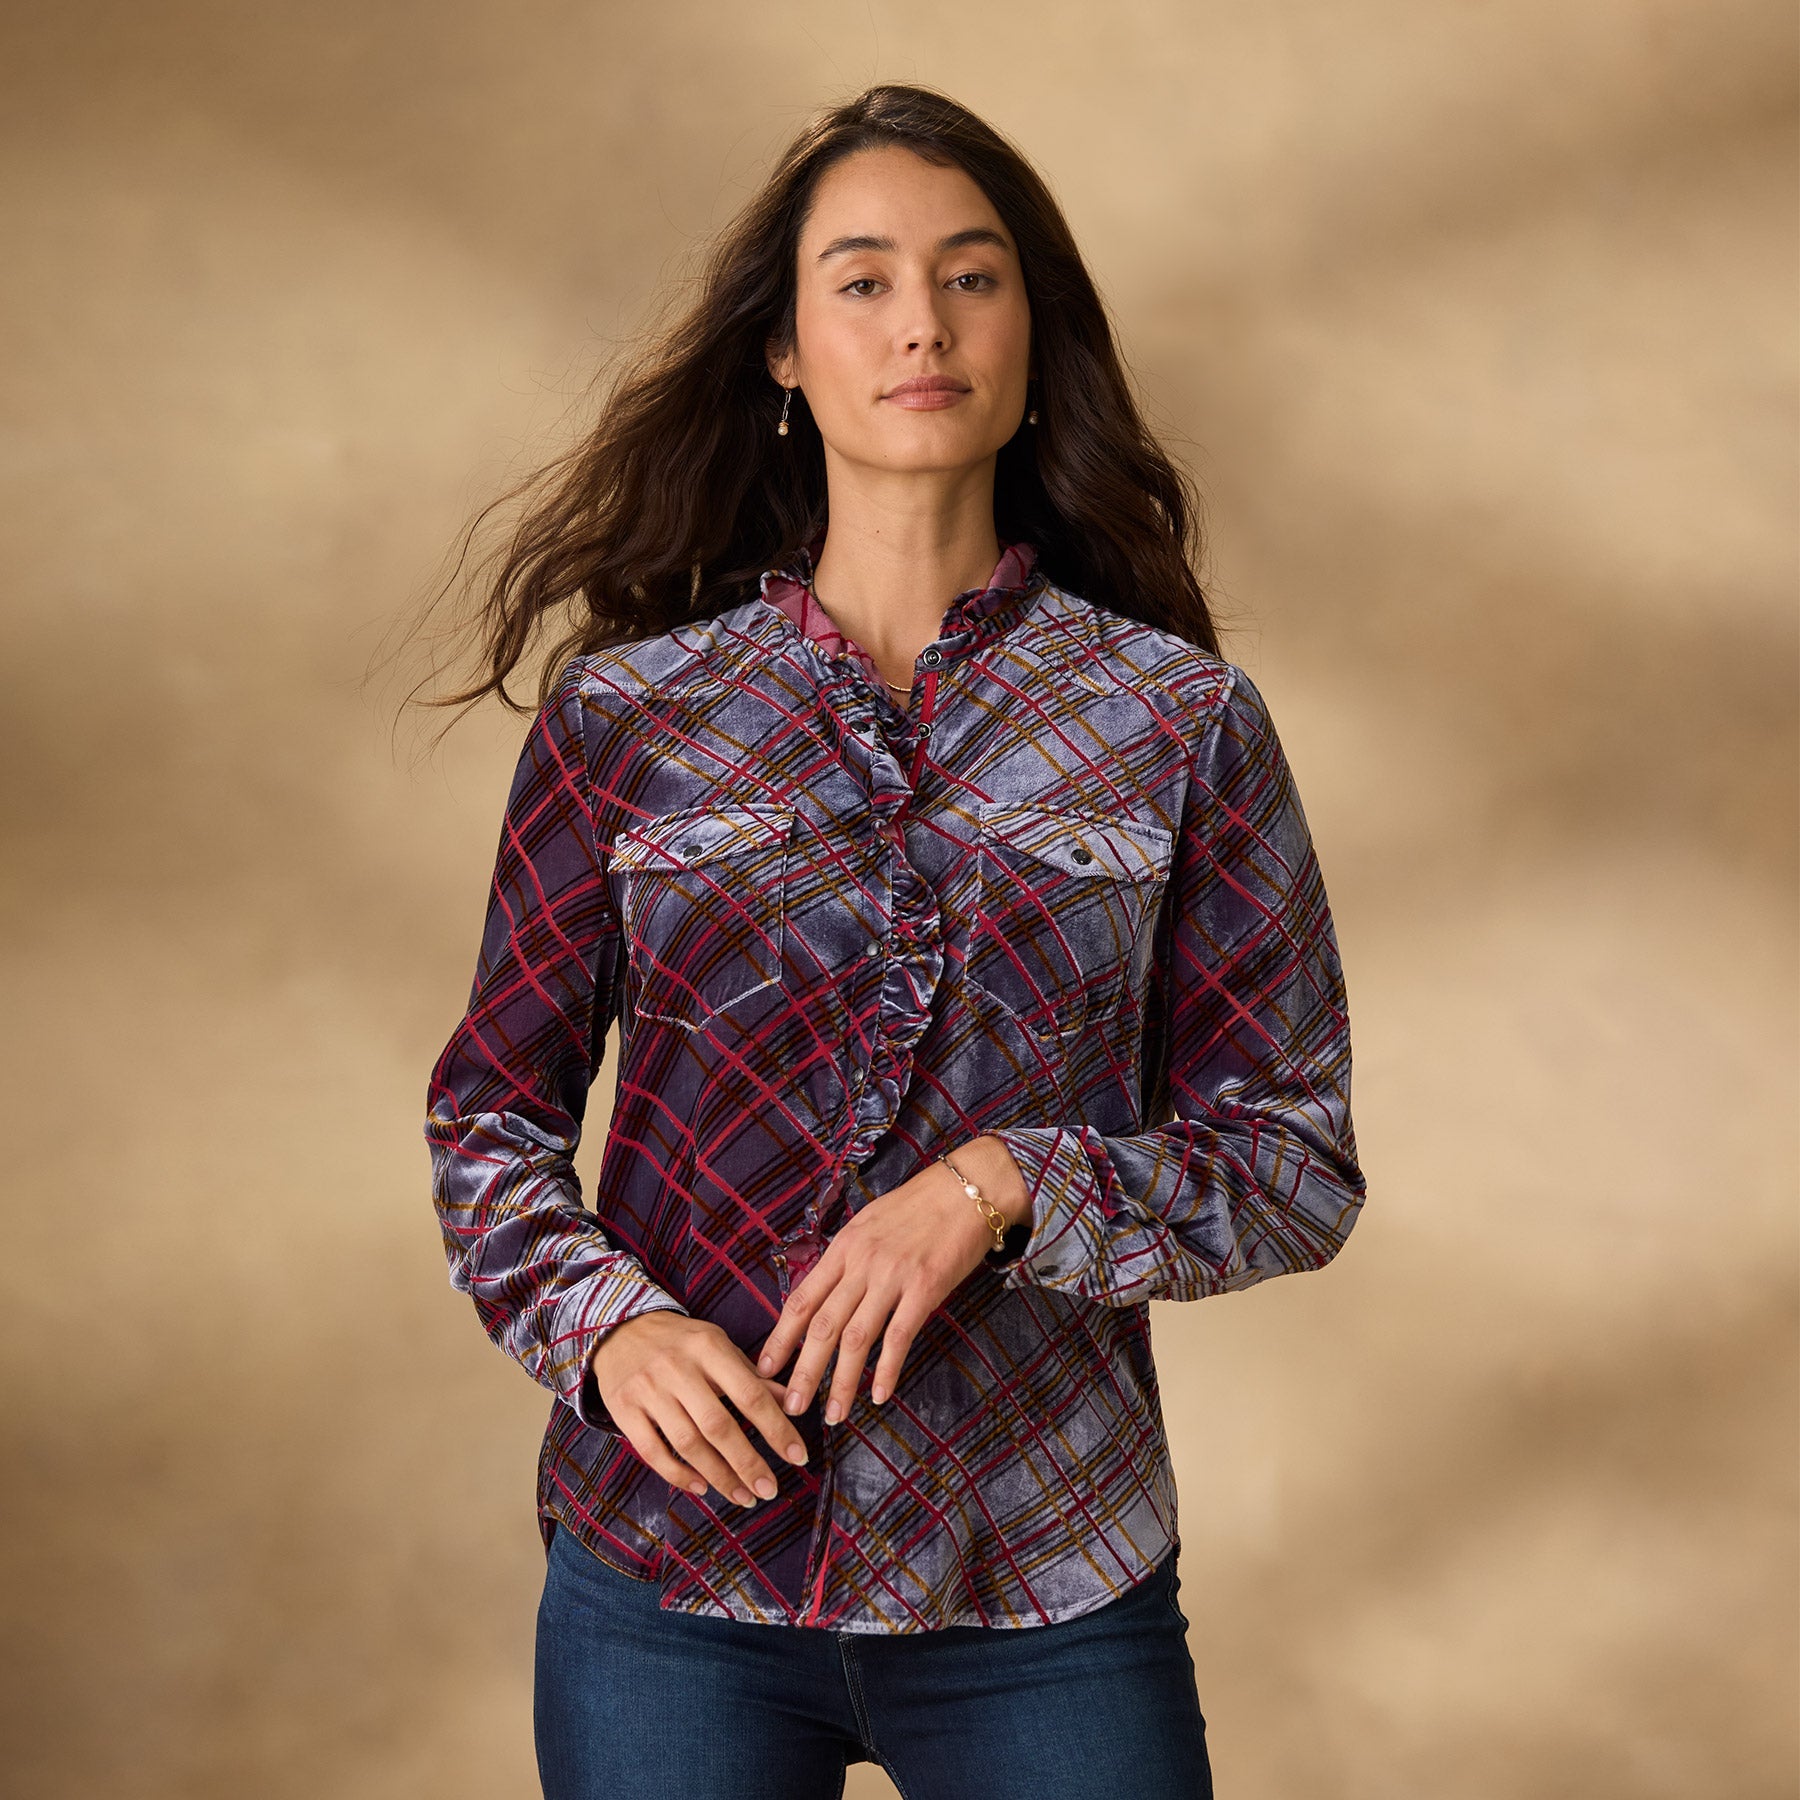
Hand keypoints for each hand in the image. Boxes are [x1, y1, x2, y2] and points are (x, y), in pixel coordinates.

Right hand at [588, 1311, 809, 1507]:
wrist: (620, 1328)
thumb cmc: (680, 1342)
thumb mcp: (719, 1346)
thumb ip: (752, 1377)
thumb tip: (792, 1403)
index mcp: (708, 1347)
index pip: (750, 1394)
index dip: (777, 1429)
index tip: (798, 1456)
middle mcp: (677, 1368)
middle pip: (718, 1425)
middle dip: (748, 1463)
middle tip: (769, 1489)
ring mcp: (647, 1389)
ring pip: (687, 1443)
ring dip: (719, 1476)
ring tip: (743, 1495)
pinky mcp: (622, 1409)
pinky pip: (653, 1451)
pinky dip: (679, 1474)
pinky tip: (702, 1487)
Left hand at [754, 1138, 1028, 1424]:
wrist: (967, 1188)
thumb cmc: (920, 1205)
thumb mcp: (871, 1223)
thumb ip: (849, 1258)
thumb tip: (828, 1293)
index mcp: (843, 1247)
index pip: (801, 1299)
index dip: (781, 1338)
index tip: (765, 1368)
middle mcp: (861, 1263)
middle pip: (822, 1326)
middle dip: (803, 1372)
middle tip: (791, 1408)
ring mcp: (892, 1276)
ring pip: (855, 1339)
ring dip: (841, 1382)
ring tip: (833, 1415)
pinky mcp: (925, 1288)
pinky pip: (899, 1337)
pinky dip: (886, 1370)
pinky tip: (878, 1396)